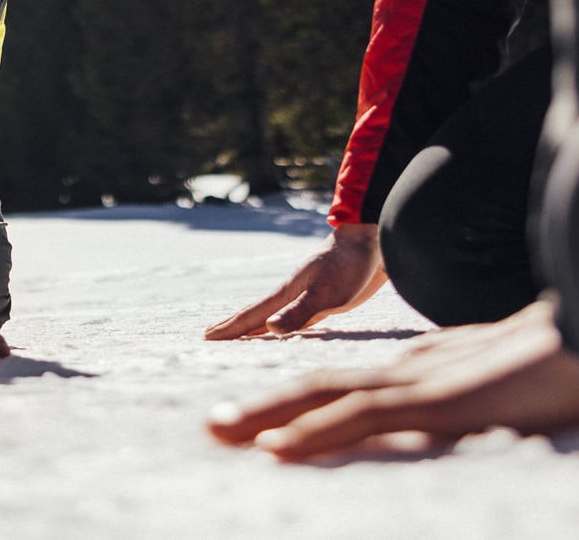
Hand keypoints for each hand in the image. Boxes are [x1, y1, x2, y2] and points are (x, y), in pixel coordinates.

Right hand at [204, 221, 387, 339]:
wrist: (372, 240)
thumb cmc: (350, 266)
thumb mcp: (327, 293)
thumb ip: (299, 311)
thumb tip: (269, 328)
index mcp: (287, 292)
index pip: (252, 314)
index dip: (231, 327)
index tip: (206, 337)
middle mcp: (291, 293)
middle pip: (256, 313)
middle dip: (233, 325)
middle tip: (210, 335)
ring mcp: (306, 294)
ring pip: (272, 314)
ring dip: (253, 326)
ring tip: (239, 335)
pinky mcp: (322, 298)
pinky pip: (291, 317)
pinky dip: (277, 325)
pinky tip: (280, 329)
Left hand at [204, 299, 578, 460]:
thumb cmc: (576, 367)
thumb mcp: (514, 389)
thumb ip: (487, 403)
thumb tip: (481, 420)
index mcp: (427, 367)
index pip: (349, 386)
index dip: (301, 403)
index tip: (265, 426)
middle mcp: (412, 367)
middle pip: (320, 385)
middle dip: (264, 407)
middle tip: (212, 428)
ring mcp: (420, 380)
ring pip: (323, 396)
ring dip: (266, 417)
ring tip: (217, 433)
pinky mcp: (435, 398)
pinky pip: (359, 417)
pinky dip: (313, 433)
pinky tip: (275, 450)